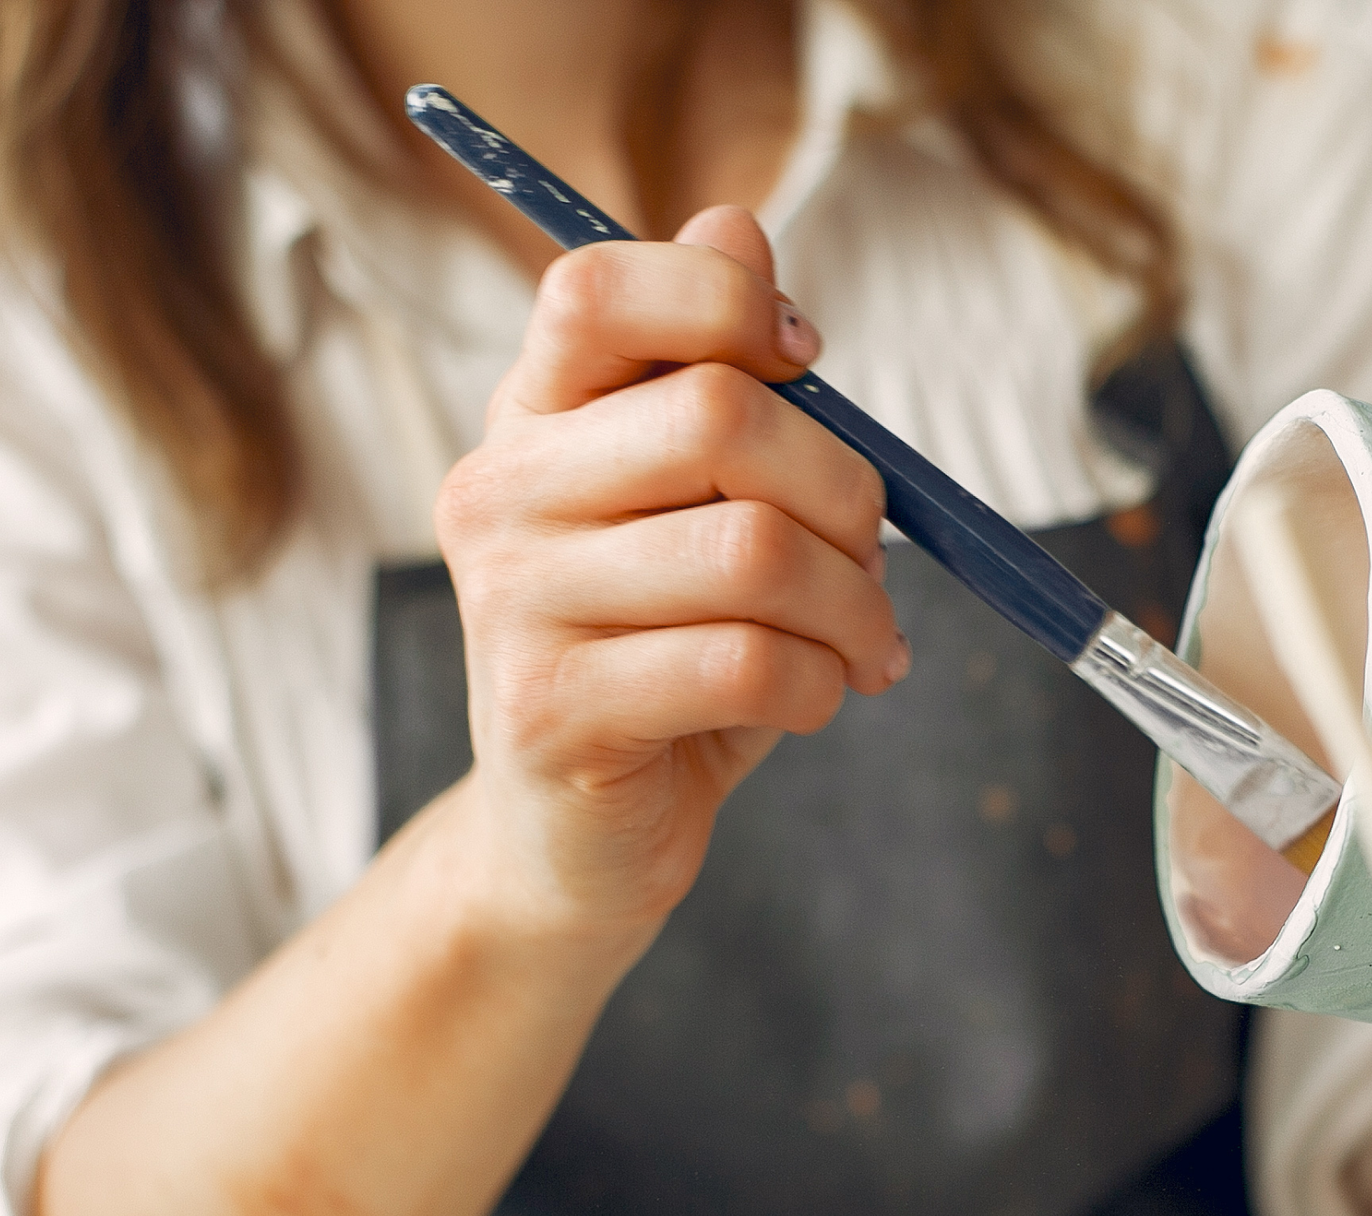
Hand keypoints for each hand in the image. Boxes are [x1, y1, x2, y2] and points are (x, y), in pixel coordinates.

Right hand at [437, 205, 903, 944]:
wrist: (578, 839)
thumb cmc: (659, 659)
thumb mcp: (696, 509)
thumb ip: (714, 374)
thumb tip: (739, 220)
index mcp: (530, 419)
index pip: (602, 289)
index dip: (729, 302)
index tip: (809, 367)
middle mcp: (497, 494)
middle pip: (718, 417)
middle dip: (844, 489)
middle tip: (873, 557)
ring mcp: (511, 605)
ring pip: (753, 552)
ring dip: (852, 606)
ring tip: (862, 645)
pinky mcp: (552, 710)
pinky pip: (745, 662)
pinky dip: (821, 684)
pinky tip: (820, 699)